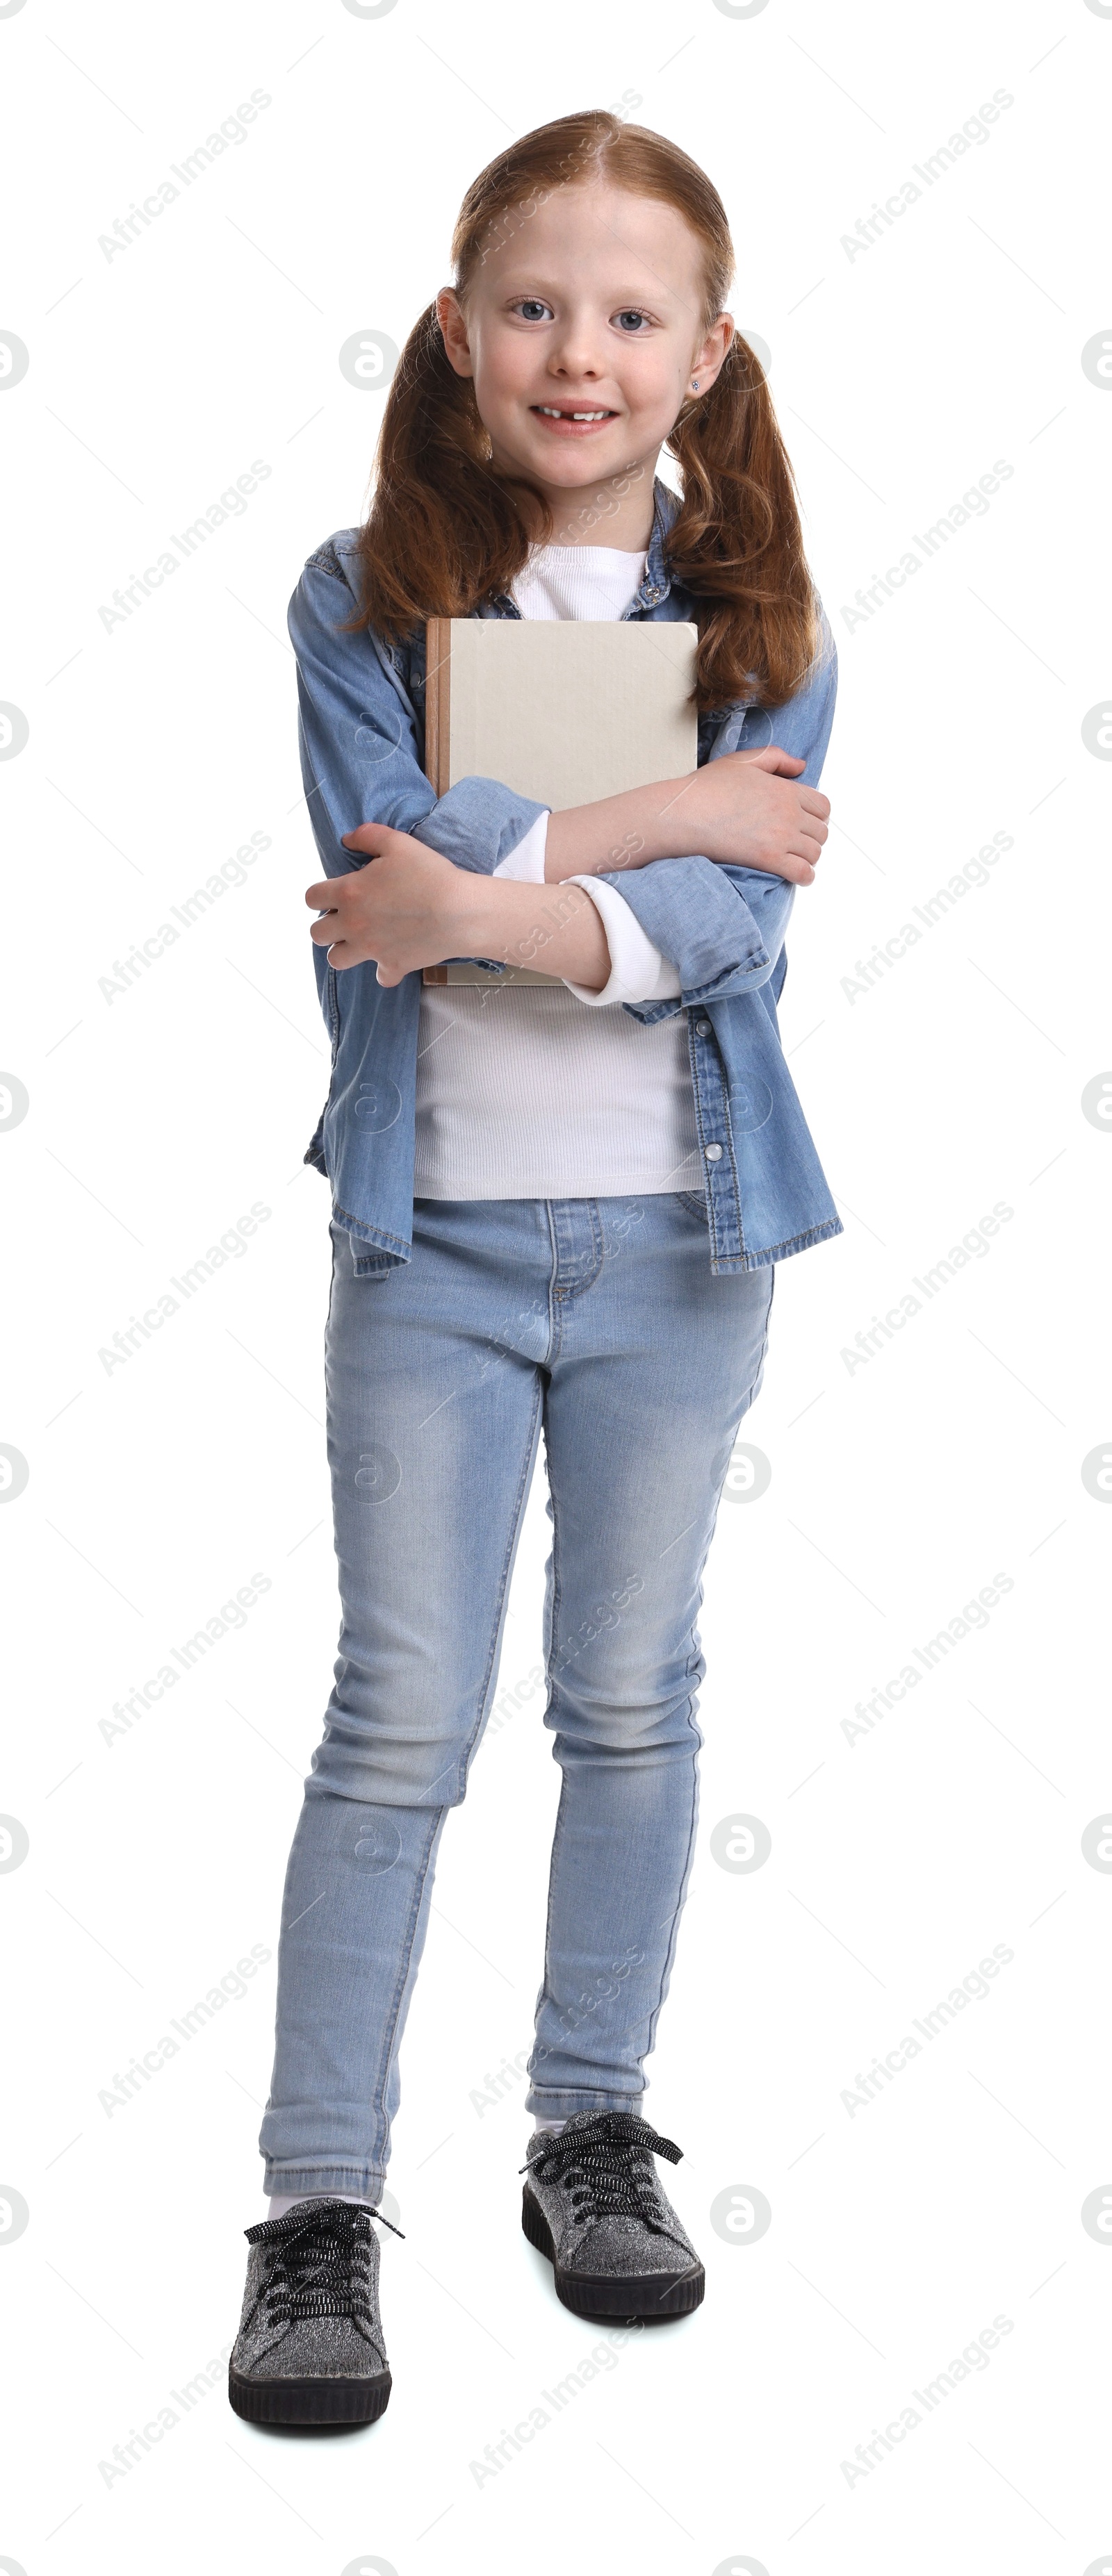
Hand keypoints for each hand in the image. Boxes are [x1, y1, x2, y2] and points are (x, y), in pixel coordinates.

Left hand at [308, 823, 470, 983]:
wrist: (459, 911)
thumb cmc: (429, 874)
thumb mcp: (398, 843)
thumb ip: (367, 836)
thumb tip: (347, 839)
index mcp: (348, 893)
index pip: (311, 898)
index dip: (319, 895)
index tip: (334, 894)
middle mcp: (353, 924)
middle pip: (316, 933)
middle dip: (326, 925)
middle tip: (346, 918)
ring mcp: (371, 949)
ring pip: (335, 960)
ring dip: (344, 951)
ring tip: (361, 940)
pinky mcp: (392, 966)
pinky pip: (380, 977)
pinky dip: (385, 969)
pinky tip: (394, 956)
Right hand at [543, 744, 830, 886]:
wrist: (685, 813)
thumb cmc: (707, 788)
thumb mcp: (743, 761)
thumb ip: (776, 758)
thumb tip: (801, 766)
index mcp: (785, 789)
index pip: (823, 806)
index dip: (816, 815)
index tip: (804, 821)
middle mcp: (789, 813)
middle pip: (821, 832)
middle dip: (811, 837)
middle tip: (796, 842)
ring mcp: (781, 837)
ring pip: (814, 853)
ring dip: (807, 857)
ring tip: (793, 858)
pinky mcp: (770, 860)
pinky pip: (803, 873)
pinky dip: (804, 876)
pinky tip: (794, 874)